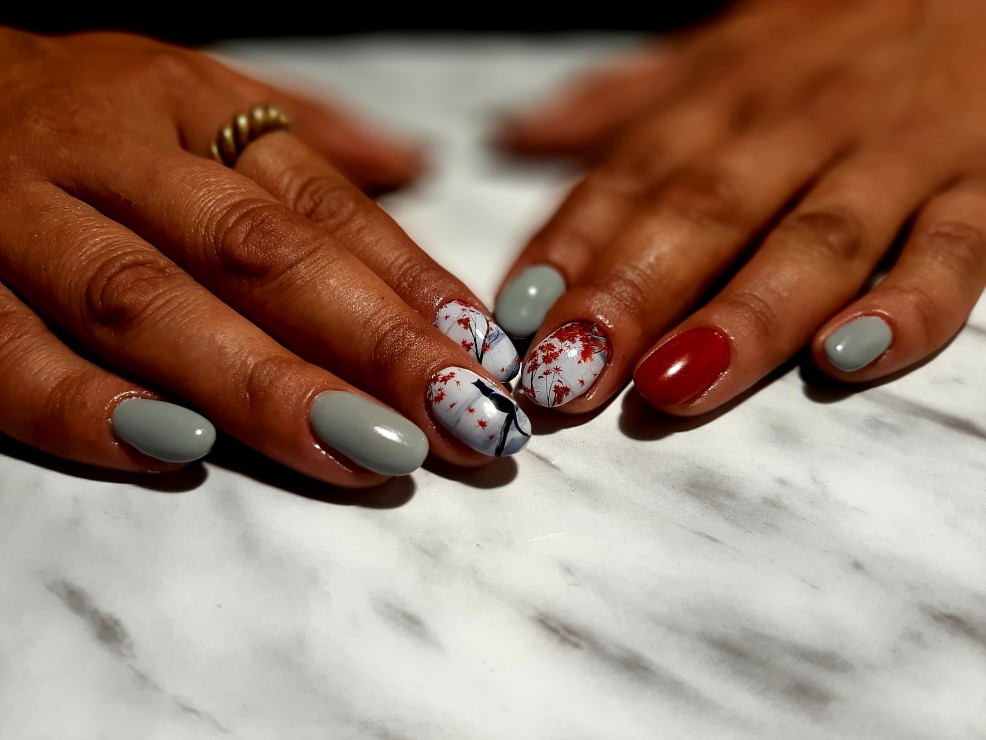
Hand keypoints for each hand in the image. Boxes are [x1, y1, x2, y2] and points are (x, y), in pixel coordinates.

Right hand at [0, 27, 529, 485]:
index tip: (485, 357)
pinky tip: (179, 453)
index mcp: (185, 104)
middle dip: (368, 342)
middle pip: (254, 253)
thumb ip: (301, 137)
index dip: (409, 281)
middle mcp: (108, 153)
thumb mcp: (186, 88)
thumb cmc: (74, 107)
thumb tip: (418, 163)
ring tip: (366, 450)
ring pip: (146, 302)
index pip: (318, 203)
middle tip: (460, 418)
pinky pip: (5, 352)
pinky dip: (85, 406)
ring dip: (261, 383)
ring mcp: (15, 217)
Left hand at [493, 0, 985, 415]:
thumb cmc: (842, 30)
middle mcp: (799, 124)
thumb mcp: (725, 45)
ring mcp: (894, 154)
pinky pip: (954, 248)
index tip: (516, 319)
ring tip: (673, 384)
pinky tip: (849, 356)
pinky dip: (907, 304)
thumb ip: (625, 103)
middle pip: (705, 213)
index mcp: (728, 95)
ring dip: (740, 317)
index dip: (569, 247)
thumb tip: (517, 136)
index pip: (631, 175)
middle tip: (568, 373)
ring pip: (812, 239)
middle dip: (629, 297)